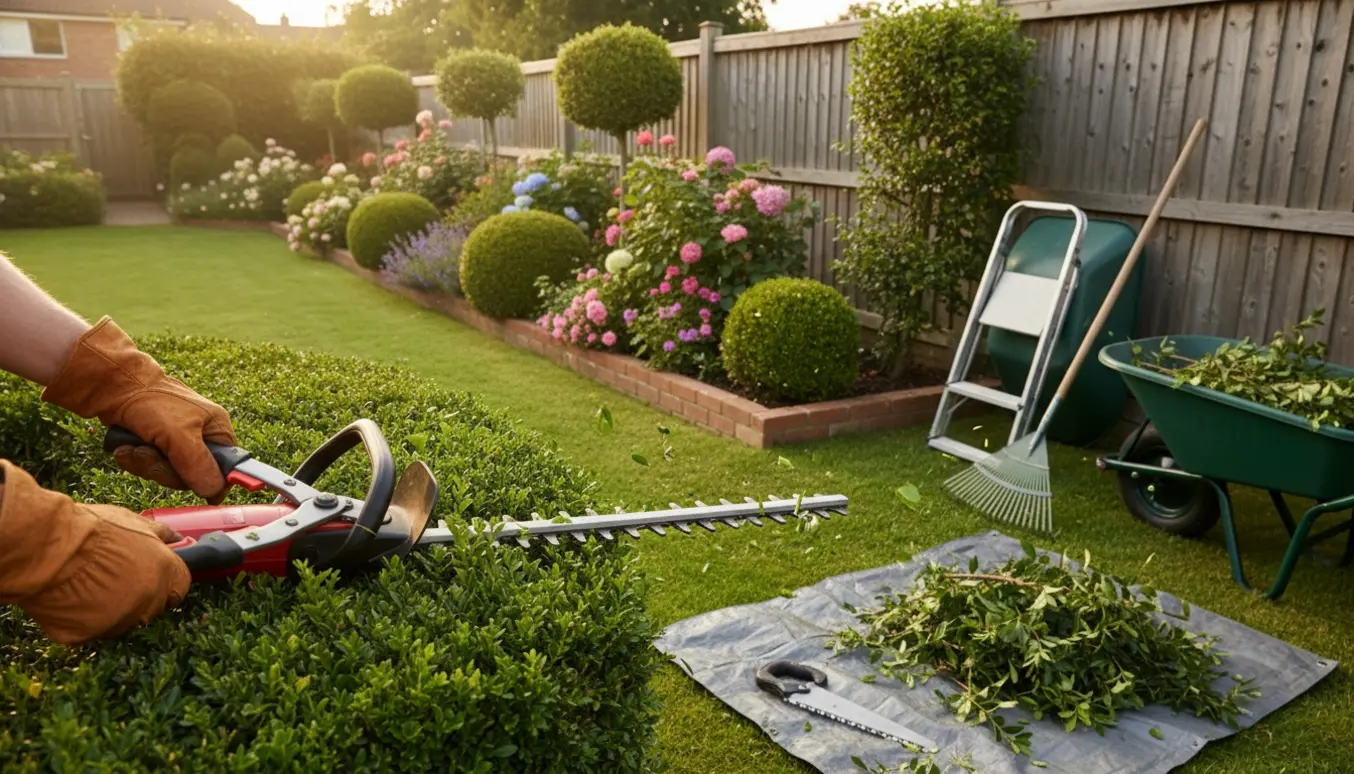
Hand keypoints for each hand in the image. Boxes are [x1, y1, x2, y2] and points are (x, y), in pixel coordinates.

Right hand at [0, 461, 189, 645]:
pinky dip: (81, 619)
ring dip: (111, 609)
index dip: (167, 583)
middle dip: (138, 595)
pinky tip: (70, 597)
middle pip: (152, 607)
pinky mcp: (87, 635)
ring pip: (121, 621)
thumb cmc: (92, 530)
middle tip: (113, 577)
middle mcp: (147, 602)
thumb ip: (161, 534)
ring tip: (88, 584)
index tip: (154, 577)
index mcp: (164, 574)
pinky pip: (89, 630)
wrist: (47, 548)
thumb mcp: (135, 522)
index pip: (179, 588)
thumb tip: (178, 538)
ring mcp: (118, 621)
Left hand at [40, 318, 236, 503]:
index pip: (227, 468)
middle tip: (149, 456)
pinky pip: (150, 467)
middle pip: (192, 476)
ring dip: (146, 465)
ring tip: (133, 448)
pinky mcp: (156, 445)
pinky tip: (125, 448)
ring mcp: (177, 442)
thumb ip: (198, 464)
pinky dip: (135, 461)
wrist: (114, 386)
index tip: (196, 489)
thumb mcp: (179, 434)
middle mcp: (201, 437)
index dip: (212, 481)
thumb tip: (214, 491)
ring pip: (168, 474)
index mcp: (217, 430)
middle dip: (165, 470)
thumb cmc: (151, 401)